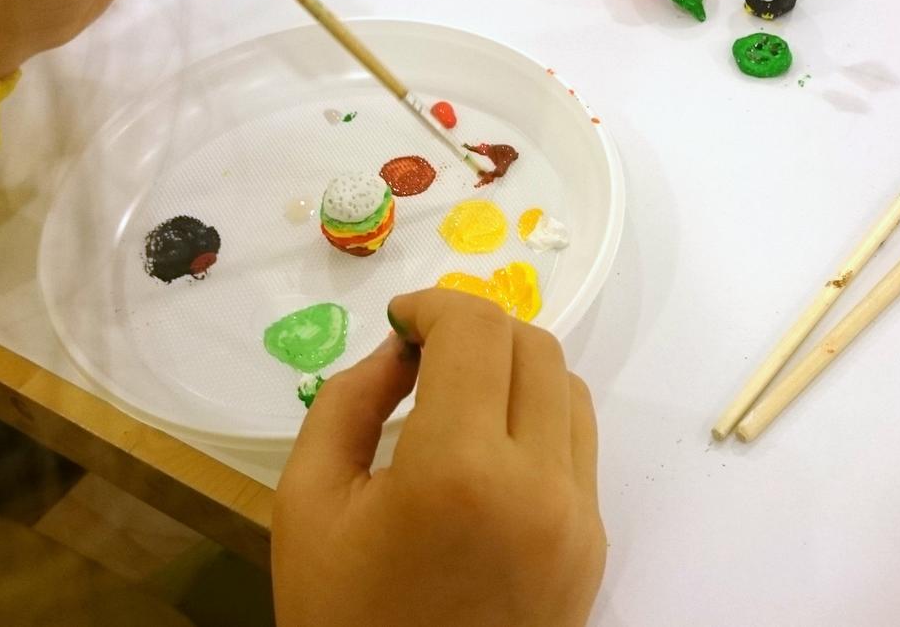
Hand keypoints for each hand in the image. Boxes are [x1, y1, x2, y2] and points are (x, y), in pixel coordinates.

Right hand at [272, 290, 605, 626]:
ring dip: (514, 367)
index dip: (436, 304)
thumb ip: (346, 402)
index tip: (401, 321)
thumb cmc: (344, 620)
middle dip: (475, 329)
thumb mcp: (306, 504)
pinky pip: (578, 442)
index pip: (477, 332)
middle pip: (533, 346)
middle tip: (423, 352)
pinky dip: (538, 415)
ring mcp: (578, 515)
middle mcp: (539, 484)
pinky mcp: (593, 542)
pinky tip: (489, 445)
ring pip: (567, 387)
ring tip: (459, 395)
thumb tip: (401, 352)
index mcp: (460, 470)